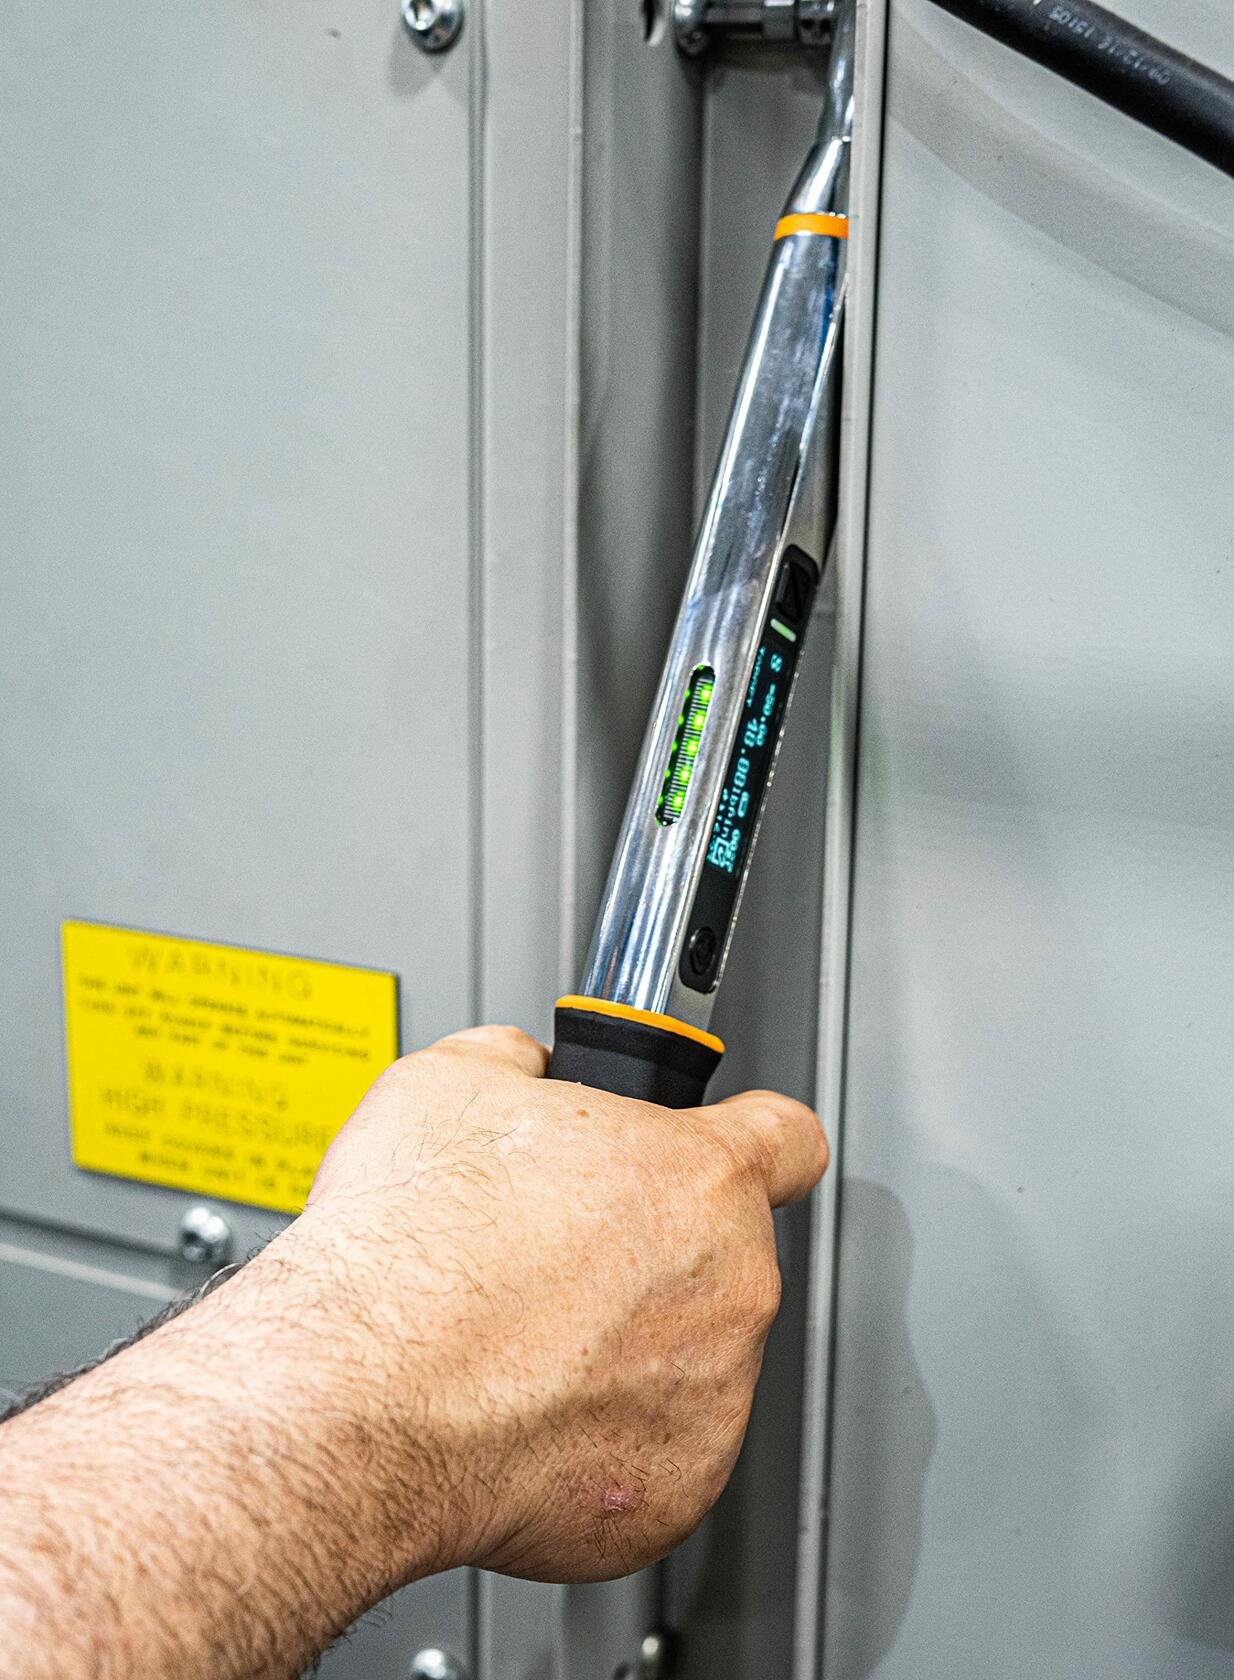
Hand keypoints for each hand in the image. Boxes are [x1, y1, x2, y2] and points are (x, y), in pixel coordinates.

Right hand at [297, 1024, 827, 1583]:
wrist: (358, 1394)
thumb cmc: (408, 1251)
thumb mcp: (448, 1083)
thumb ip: (520, 1063)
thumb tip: (523, 1070)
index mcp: (699, 1177)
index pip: (788, 1137)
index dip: (747, 1136)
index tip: (724, 1152)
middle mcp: (731, 1287)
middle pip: (723, 1257)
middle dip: (651, 1257)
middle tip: (557, 1261)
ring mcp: (711, 1399)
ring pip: (691, 1361)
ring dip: (628, 1353)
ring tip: (524, 1344)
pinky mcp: (673, 1495)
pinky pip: (655, 1458)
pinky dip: (600, 1446)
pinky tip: (521, 1416)